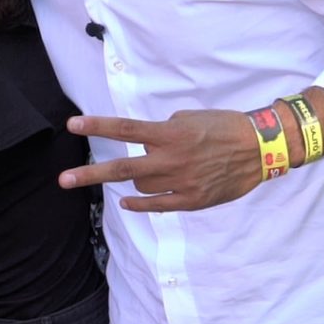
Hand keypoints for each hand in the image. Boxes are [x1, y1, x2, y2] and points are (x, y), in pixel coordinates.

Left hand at [61, 110, 258, 211]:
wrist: (260, 148)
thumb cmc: (225, 127)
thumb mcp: (191, 117)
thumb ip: (165, 129)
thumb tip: (148, 141)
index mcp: (170, 134)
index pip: (126, 129)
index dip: (97, 127)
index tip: (72, 125)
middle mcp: (171, 159)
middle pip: (122, 169)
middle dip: (89, 175)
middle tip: (63, 180)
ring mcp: (180, 183)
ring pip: (140, 187)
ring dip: (136, 180)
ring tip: (153, 170)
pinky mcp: (192, 200)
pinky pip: (157, 206)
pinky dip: (140, 204)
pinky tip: (127, 203)